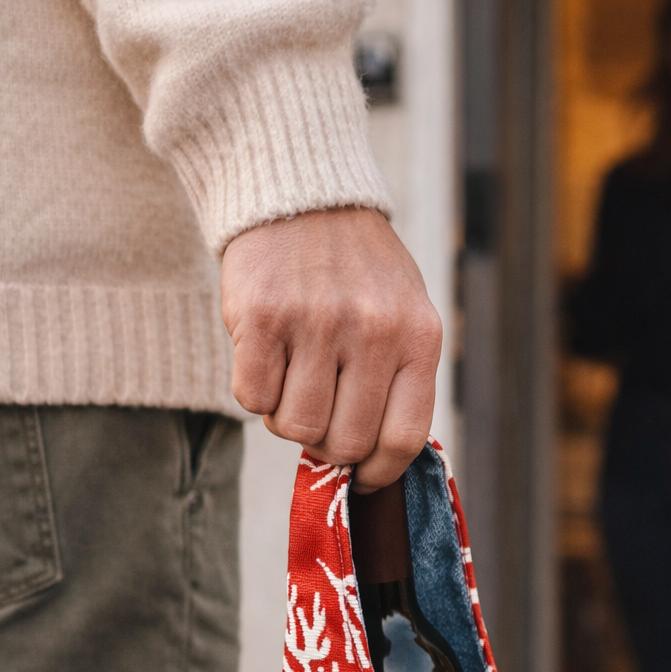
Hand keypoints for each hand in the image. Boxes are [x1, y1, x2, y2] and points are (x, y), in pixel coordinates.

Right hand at [222, 208, 441, 489]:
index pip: (403, 440)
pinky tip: (266, 356)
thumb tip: (375, 463)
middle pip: (345, 443)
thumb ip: (398, 381)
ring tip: (292, 376)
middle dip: (326, 442)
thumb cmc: (356, 270)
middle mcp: (373, 331)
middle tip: (318, 410)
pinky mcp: (262, 317)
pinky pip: (252, 398)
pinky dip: (254, 390)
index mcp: (418, 337)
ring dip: (286, 416)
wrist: (302, 194)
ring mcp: (316, 323)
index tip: (361, 476)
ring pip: (295, 427)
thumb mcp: (404, 314)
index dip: (378, 472)